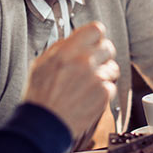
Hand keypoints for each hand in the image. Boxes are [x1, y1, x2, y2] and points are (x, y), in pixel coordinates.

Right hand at [22, 22, 118, 137]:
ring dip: (103, 74)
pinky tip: (88, 97)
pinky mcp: (104, 94)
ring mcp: (96, 78)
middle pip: (108, 47)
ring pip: (112, 68)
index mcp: (68, 51)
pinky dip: (102, 92)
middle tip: (92, 65)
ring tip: (88, 85)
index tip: (93, 42)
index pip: (96, 29)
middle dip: (102, 55)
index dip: (96, 37)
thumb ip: (61, 48)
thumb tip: (74, 40)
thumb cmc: (40, 96)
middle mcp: (84, 61)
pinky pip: (111, 86)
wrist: (44, 123)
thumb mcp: (41, 63)